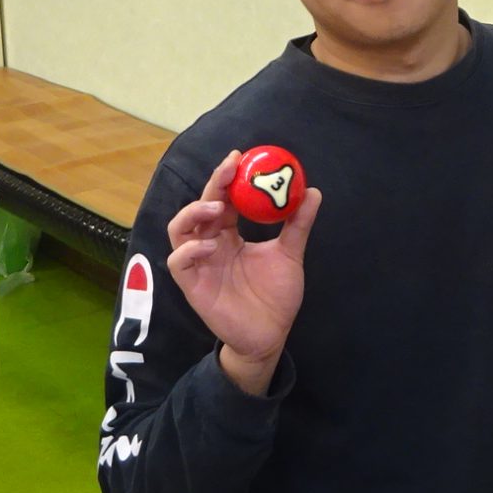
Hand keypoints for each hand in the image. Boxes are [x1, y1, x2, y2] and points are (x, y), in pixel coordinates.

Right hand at [166, 147, 321, 396]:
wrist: (270, 335)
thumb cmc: (275, 296)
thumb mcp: (289, 254)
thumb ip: (298, 225)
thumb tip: (313, 191)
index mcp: (229, 235)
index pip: (222, 199)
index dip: (226, 177)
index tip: (239, 157)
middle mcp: (210, 244)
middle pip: (200, 207)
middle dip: (212, 185)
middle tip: (229, 169)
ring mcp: (199, 264)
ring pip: (179, 230)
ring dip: (194, 213)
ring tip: (218, 207)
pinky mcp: (192, 285)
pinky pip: (179, 262)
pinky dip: (190, 250)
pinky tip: (210, 245)